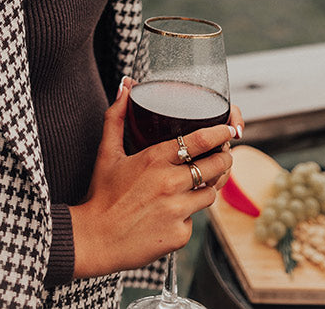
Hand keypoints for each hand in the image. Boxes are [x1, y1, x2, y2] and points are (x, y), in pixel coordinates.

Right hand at [69, 78, 235, 278]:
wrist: (95, 239)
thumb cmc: (102, 194)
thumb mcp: (107, 152)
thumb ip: (117, 117)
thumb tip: (125, 86)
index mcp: (154, 159)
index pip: (199, 141)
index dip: (219, 133)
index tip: (228, 129)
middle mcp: (169, 183)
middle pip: (215, 166)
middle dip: (225, 158)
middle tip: (224, 155)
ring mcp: (176, 210)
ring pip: (211, 193)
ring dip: (209, 186)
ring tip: (201, 181)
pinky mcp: (180, 235)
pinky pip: (194, 219)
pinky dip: (188, 214)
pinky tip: (172, 212)